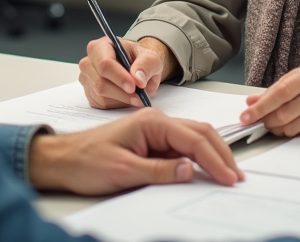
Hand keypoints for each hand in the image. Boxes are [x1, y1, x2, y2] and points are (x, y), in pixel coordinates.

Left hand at [28, 109, 242, 194]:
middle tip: (236, 177)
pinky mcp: (151, 143)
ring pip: (193, 139)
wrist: (63, 160)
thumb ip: (160, 171)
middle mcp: (156, 121)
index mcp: (152, 122)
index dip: (214, 160)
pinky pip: (180, 149)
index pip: (193, 139)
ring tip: (227, 174)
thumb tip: (191, 170)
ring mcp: (155, 131)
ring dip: (211, 156)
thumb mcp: (124, 171)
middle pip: (200, 133)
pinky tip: (204, 172)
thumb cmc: (87, 161)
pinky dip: (197, 160)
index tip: (228, 178)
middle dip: (220, 155)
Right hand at [79, 36, 173, 107]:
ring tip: (137, 97)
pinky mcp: (90, 94)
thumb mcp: (151, 57)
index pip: (104, 63)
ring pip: (101, 96)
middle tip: (140, 97)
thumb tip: (138, 78)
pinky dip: (117, 105)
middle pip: (100, 82)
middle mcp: (89, 62)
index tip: (133, 86)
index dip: (119, 77)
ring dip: (122, 100)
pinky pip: (101, 105)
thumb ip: (147, 64)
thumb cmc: (140, 60)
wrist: (136, 69)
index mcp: (100, 46)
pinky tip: (127, 98)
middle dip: (121, 92)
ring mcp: (87, 79)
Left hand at [239, 67, 299, 136]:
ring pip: (292, 125)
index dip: (260, 107)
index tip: (246, 116)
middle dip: (267, 121)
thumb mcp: (298, 79)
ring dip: (278, 129)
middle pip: (284, 112)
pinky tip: (292, 125)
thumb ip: (274, 90)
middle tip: (261, 122)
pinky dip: (292, 131)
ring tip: (276, 124)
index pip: (279, 93)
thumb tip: (251, 102)